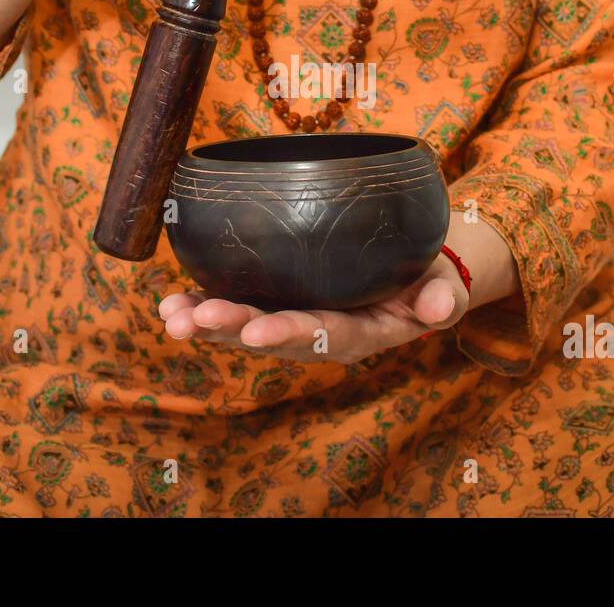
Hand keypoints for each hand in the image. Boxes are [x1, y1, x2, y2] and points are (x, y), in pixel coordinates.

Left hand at [158, 252, 469, 363]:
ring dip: (206, 323)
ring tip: (171, 317)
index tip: (257, 332)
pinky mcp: (273, 302)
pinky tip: (170, 304)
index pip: (322, 336)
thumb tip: (440, 308)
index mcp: (359, 333)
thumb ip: (441, 299)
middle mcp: (318, 333)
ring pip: (244, 327)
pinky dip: (201, 305)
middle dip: (232, 329)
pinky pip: (234, 306)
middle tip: (197, 320)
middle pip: (272, 335)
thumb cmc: (426, 279)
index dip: (289, 334)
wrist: (410, 276)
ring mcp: (291, 319)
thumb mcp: (442, 287)